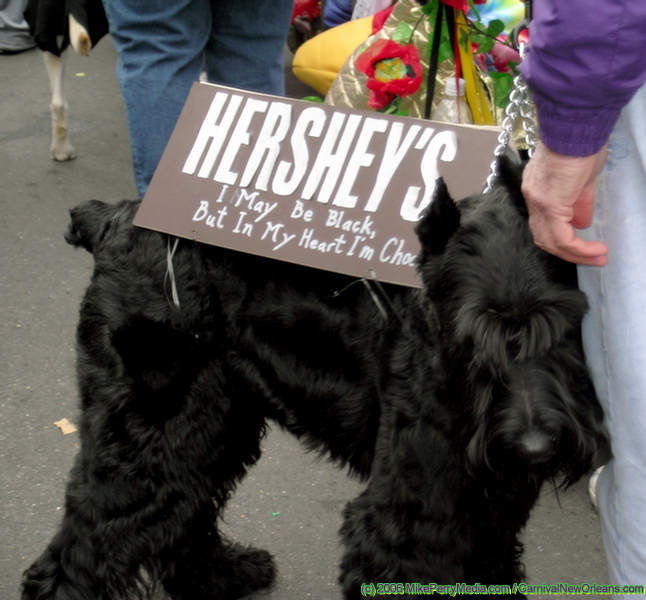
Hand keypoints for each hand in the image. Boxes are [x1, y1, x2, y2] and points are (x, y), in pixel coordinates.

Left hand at [521, 141, 608, 265]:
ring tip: (598, 257)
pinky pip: (561, 237)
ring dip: (575, 254)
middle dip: (568, 251)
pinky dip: (578, 248)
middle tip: (593, 257)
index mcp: (537, 189)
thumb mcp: (582, 178)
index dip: (561, 238)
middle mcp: (532, 197)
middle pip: (543, 236)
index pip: (543, 223)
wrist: (577, 125)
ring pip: (550, 241)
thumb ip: (579, 202)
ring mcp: (538, 201)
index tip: (583, 244)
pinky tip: (596, 250)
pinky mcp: (549, 204)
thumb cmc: (582, 143)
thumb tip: (581, 223)